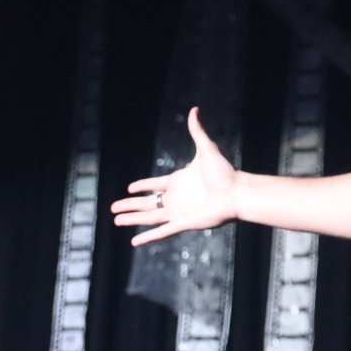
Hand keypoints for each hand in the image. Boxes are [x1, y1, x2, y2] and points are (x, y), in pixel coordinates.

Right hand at [110, 106, 238, 245]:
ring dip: (133, 219)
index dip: (142, 186)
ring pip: (149, 217)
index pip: (155, 185)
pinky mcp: (182, 223)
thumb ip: (197, 131)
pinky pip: (161, 232)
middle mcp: (176, 197)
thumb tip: (194, 109)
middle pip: (147, 203)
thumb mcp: (207, 149)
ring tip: (116, 220)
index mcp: (179, 181)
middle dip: (130, 205)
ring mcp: (178, 211)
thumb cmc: (225, 172)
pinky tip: (134, 242)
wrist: (236, 193)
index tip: (130, 188)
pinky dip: (148, 237)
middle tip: (113, 208)